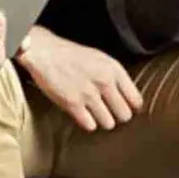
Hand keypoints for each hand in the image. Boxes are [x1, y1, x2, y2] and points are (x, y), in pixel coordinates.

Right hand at [16, 25, 142, 130]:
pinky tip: (81, 113)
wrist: (42, 51)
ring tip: (93, 112)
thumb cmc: (70, 54)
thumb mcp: (99, 58)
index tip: (123, 107)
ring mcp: (88, 94)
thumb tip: (130, 99)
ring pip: (108, 123)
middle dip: (116, 115)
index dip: (130, 107)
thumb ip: (116, 77)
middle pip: (124, 115)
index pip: (136, 100)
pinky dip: (86, 122)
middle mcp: (104, 82)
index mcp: (113, 69)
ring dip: (101, 120)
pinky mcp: (72, 103)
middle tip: (107, 110)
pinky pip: (90, 125)